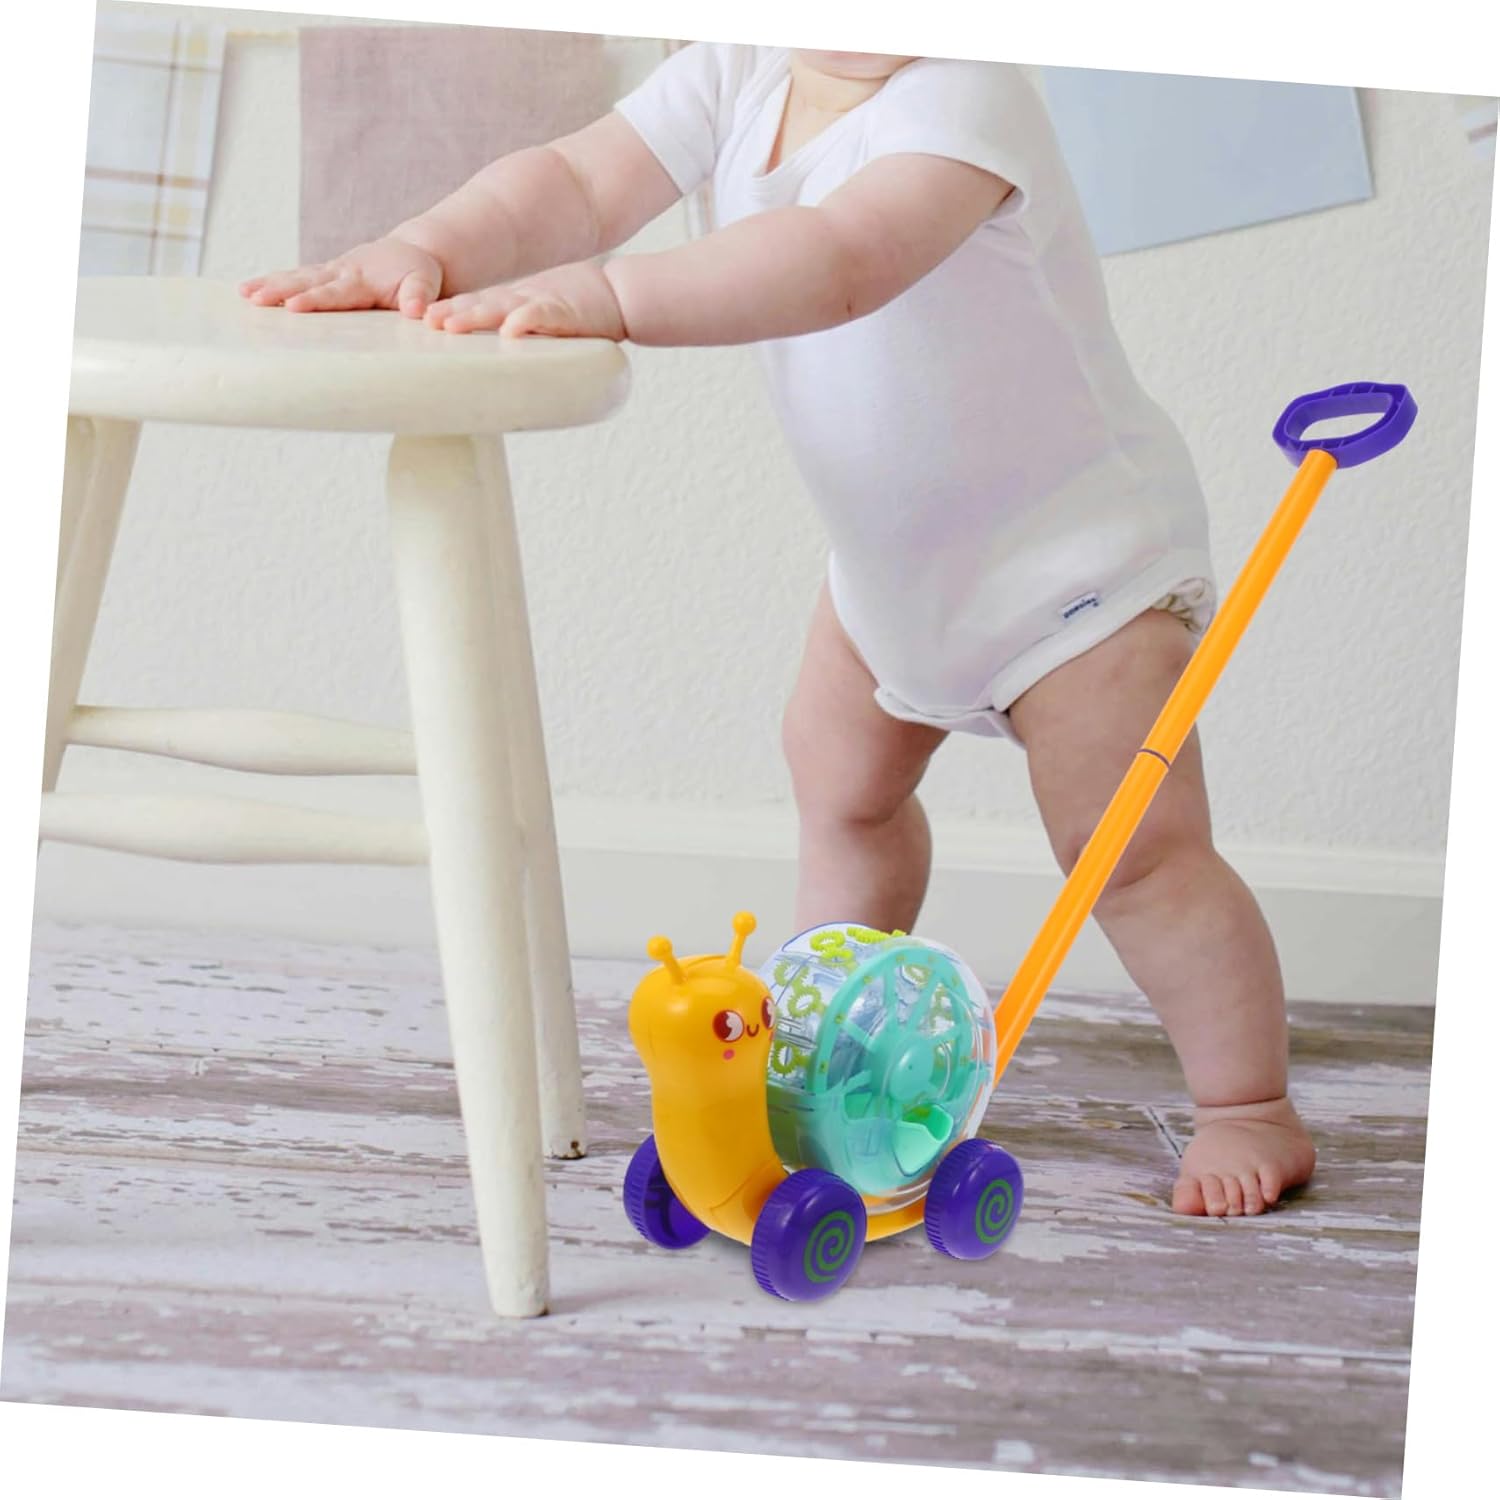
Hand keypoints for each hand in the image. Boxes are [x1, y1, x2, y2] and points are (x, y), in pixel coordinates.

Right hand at [238, 237, 444, 316]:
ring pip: (296, 276)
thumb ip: (419, 295)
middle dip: (280, 290)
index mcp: (363, 279)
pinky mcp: (324, 274)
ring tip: (244, 294)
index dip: (315, 300)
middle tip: (254, 298)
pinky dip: (273, 281)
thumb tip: (415, 311)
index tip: (293, 306)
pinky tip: (249, 291)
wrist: (410, 253)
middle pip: (306, 281)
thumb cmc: (418, 274)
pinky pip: (295, 277)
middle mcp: (341, 272)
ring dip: (269, 285)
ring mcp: (329, 271)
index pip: (336, 293)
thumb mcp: (425, 283)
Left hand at [424, 260, 625, 340]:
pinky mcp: (564, 313)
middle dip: (451, 313)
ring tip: (450, 325)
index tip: (420, 321)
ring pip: (502, 308)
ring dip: (475, 316)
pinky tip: (511, 329)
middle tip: (425, 321)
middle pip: (480, 305)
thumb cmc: (578, 310)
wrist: (617, 294)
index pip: (474, 306)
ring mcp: (541, 304)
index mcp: (513, 305)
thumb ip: (516, 328)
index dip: (448, 311)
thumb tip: (491, 347)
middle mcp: (521, 302)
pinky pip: (542, 316)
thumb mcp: (538, 316)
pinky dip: (526, 321)